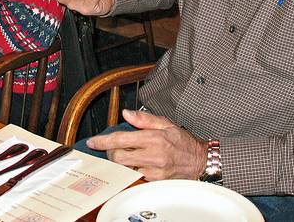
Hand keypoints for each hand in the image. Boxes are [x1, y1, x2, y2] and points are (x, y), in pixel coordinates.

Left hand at [86, 109, 206, 180]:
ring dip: (120, 163)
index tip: (93, 142)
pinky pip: (135, 177)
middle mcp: (153, 155)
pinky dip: (131, 170)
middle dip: (111, 153)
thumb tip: (126, 113)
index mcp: (153, 138)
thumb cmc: (183, 141)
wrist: (200, 161)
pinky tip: (134, 165)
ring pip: (125, 169)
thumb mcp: (165, 123)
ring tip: (124, 156)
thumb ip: (144, 119)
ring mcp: (154, 170)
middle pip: (119, 157)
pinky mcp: (156, 181)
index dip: (103, 141)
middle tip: (113, 148)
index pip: (121, 139)